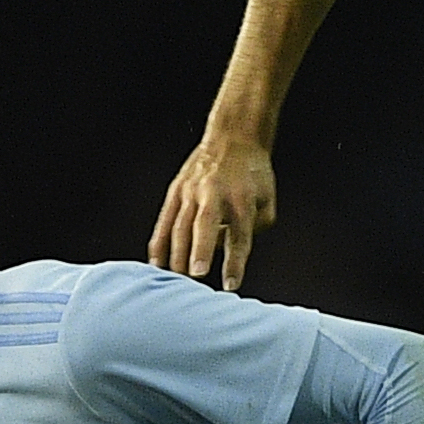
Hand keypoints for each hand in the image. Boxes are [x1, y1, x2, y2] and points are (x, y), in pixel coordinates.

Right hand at [149, 135, 276, 291]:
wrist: (233, 138)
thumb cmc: (253, 174)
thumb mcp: (267, 199)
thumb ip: (256, 228)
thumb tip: (231, 250)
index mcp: (241, 198)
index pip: (239, 236)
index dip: (234, 262)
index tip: (231, 285)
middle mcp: (214, 193)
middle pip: (205, 226)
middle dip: (200, 250)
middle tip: (196, 276)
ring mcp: (192, 191)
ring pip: (180, 226)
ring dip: (177, 253)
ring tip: (176, 279)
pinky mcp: (176, 190)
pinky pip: (165, 220)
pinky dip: (159, 243)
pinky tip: (156, 263)